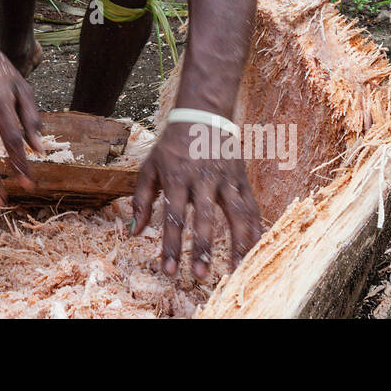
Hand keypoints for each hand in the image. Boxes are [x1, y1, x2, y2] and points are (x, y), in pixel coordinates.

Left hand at [131, 122, 262, 277]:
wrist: (202, 114)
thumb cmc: (172, 145)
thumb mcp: (150, 166)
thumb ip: (142, 200)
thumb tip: (134, 232)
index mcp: (177, 177)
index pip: (173, 217)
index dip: (170, 246)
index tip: (168, 270)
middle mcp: (203, 178)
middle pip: (205, 218)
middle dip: (202, 248)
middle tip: (199, 275)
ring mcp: (226, 178)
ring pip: (235, 214)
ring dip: (237, 244)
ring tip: (236, 270)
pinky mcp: (241, 178)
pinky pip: (252, 206)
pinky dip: (255, 229)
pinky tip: (254, 250)